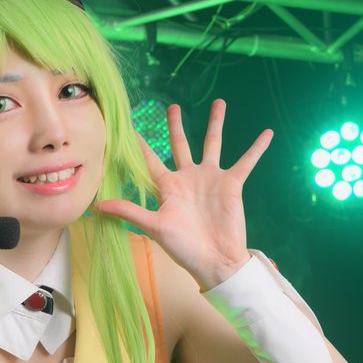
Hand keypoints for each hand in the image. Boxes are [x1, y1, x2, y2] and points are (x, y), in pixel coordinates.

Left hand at [93, 99, 272, 289]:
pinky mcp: (231, 184)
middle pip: (180, 145)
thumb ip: (128, 211)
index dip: (140, 145)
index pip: (149, 160)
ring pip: (212, 144)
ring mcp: (210, 179)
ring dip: (216, 124)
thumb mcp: (154, 226)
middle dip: (175, 126)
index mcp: (167, 187)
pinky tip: (267, 133)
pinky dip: (257, 148)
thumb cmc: (183, 248)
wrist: (215, 261)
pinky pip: (246, 161)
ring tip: (219, 102)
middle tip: (171, 106)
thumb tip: (96, 206)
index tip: (129, 127)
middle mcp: (188, 179)